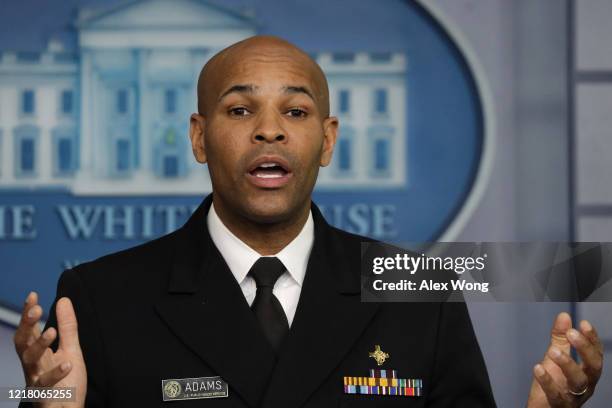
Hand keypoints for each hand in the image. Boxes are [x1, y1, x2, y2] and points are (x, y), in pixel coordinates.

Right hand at [14, 292, 86, 406]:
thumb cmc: (68, 383)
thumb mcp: (71, 350)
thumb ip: (67, 327)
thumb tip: (63, 300)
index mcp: (38, 354)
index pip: (29, 330)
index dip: (28, 314)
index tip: (32, 295)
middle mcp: (33, 365)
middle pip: (22, 343)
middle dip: (27, 326)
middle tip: (37, 310)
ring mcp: (36, 380)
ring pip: (29, 361)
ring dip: (39, 345)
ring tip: (51, 331)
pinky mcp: (44, 395)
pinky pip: (45, 384)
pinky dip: (55, 374)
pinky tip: (68, 364)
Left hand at [527, 312, 602, 406]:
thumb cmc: (554, 383)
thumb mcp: (556, 357)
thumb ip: (560, 338)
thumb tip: (564, 316)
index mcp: (587, 371)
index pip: (595, 353)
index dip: (592, 339)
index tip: (584, 324)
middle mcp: (585, 384)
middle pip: (593, 367)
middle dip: (584, 349)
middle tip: (572, 333)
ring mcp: (574, 396)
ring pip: (578, 381)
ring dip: (567, 363)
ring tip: (553, 350)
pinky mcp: (558, 405)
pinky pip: (555, 394)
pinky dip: (547, 381)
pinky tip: (538, 367)